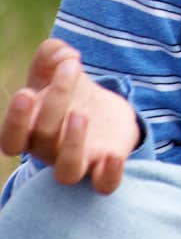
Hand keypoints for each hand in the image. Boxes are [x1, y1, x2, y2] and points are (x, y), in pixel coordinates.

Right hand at [0, 38, 140, 193]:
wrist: (105, 112)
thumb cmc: (70, 91)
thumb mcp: (59, 66)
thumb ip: (53, 53)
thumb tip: (63, 54)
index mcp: (30, 131)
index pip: (10, 139)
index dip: (15, 120)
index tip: (28, 92)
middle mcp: (50, 151)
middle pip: (43, 137)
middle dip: (56, 98)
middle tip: (70, 67)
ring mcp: (78, 161)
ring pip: (67, 171)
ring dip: (72, 144)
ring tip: (81, 114)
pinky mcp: (106, 166)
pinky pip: (104, 185)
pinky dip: (108, 175)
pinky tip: (112, 157)